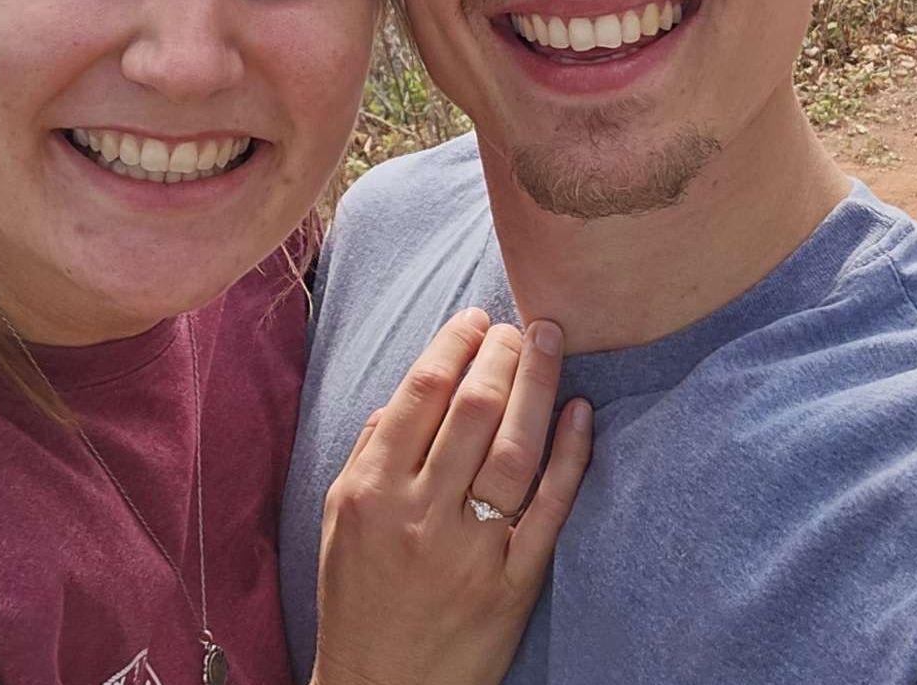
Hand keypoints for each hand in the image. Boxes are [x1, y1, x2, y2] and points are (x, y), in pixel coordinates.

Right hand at [310, 308, 592, 684]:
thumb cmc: (358, 596)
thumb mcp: (337, 517)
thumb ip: (370, 449)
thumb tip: (409, 390)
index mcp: (371, 490)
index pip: (421, 392)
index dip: (454, 344)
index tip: (475, 320)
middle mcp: (420, 514)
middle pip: (474, 410)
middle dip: (501, 353)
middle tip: (518, 326)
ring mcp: (471, 550)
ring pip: (515, 449)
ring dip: (537, 385)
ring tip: (549, 343)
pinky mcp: (515, 584)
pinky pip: (551, 508)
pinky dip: (571, 454)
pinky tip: (579, 411)